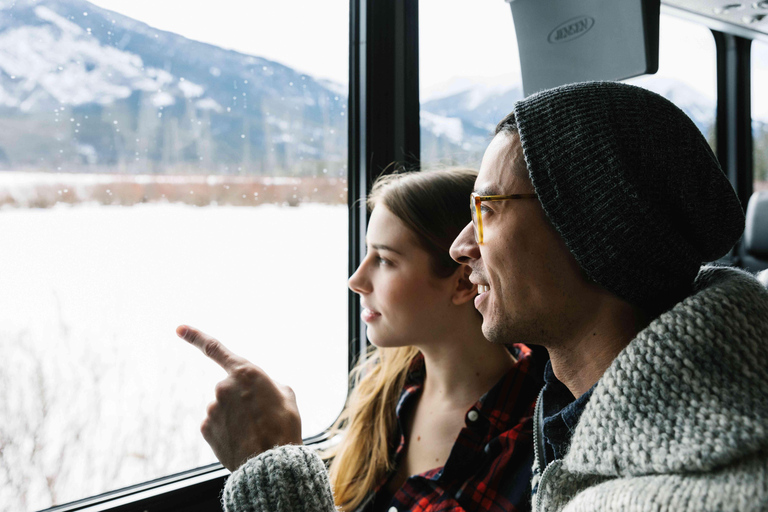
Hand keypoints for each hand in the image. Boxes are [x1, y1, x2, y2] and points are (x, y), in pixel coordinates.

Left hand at [176, 325, 301, 470]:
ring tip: (254, 432)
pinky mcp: (205, 428)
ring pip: (223, 408)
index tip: (178, 328)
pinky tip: (241, 440)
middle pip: (228, 388)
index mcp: (245, 372)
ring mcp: (211, 408)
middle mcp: (223, 386)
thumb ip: (266, 383)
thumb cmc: (284, 426)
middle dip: (240, 399)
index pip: (215, 348)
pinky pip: (215, 424)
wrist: (271, 462)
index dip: (195, 336)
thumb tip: (256, 390)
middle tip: (260, 417)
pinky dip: (226, 430)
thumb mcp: (286, 395)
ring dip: (235, 417)